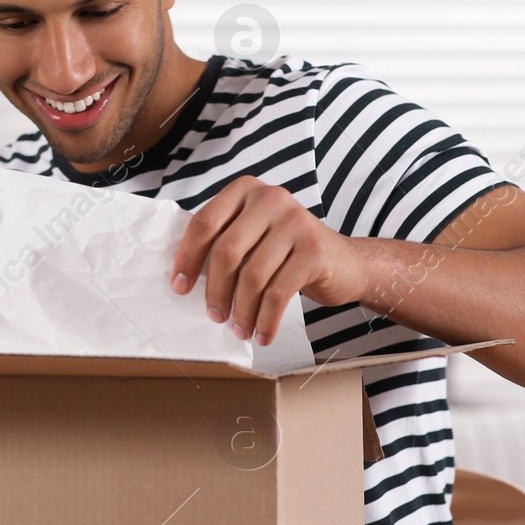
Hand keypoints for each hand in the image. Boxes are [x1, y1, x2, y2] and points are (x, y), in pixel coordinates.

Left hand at [169, 176, 368, 344]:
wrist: (344, 262)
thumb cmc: (287, 253)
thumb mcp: (254, 236)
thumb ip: (224, 242)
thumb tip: (182, 278)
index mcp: (246, 191)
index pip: (205, 223)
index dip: (187, 258)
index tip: (180, 287)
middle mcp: (271, 199)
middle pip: (227, 251)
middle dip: (216, 291)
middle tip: (215, 316)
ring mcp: (296, 221)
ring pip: (252, 276)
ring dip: (243, 311)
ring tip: (241, 329)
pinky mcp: (314, 250)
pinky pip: (278, 292)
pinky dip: (266, 319)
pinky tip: (263, 334)